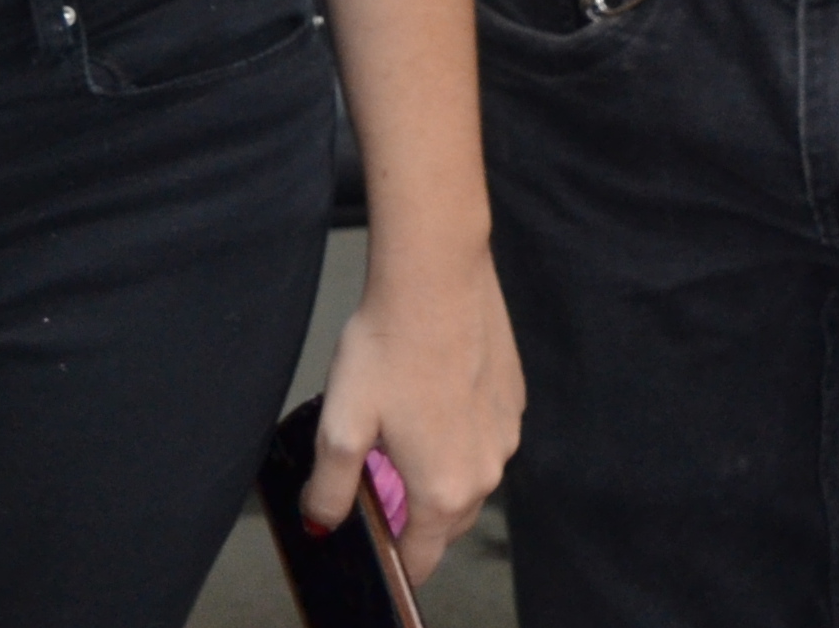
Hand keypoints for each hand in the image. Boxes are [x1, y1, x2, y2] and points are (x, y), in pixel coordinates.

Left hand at [304, 239, 520, 581]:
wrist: (437, 277)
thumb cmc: (388, 348)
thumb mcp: (340, 426)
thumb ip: (331, 488)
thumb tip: (324, 522)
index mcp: (443, 490)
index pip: (420, 559)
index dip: (393, 561)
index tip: (375, 547)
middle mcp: (486, 471)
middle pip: (446, 524)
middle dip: (414, 519)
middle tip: (378, 487)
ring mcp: (506, 435)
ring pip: (469, 480)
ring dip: (439, 476)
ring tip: (403, 436)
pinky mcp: (514, 400)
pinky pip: (485, 440)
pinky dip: (460, 438)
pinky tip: (432, 400)